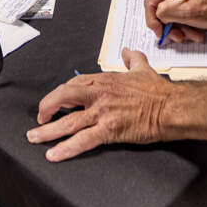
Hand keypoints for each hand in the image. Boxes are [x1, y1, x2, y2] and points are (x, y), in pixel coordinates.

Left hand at [28, 52, 169, 160]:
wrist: (172, 107)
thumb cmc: (158, 91)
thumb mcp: (142, 67)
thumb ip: (132, 58)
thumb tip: (127, 51)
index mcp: (104, 80)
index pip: (72, 84)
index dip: (59, 95)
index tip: (53, 102)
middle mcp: (99, 95)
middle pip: (62, 98)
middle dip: (46, 109)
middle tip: (39, 120)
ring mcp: (102, 113)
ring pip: (68, 122)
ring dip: (48, 132)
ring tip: (35, 138)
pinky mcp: (109, 130)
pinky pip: (83, 140)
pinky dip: (66, 148)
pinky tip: (54, 154)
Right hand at [143, 0, 206, 45]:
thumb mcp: (188, 11)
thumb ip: (165, 11)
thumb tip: (156, 15)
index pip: (150, 3)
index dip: (153, 20)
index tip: (160, 32)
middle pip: (160, 12)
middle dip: (169, 27)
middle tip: (178, 36)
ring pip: (170, 19)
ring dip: (180, 30)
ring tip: (192, 34)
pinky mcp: (188, 6)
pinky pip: (180, 20)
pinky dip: (186, 28)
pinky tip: (195, 32)